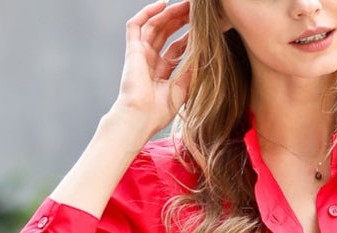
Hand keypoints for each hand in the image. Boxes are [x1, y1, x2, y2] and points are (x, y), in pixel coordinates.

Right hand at [110, 1, 191, 141]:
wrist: (140, 117)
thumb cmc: (159, 111)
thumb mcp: (182, 89)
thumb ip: (191, 71)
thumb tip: (204, 54)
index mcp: (161, 73)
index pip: (175, 48)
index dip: (188, 37)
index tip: (201, 28)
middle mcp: (150, 62)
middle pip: (165, 34)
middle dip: (179, 20)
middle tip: (194, 10)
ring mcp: (140, 55)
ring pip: (153, 26)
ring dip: (168, 14)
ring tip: (184, 4)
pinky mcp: (132, 50)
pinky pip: (136, 25)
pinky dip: (147, 13)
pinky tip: (162, 4)